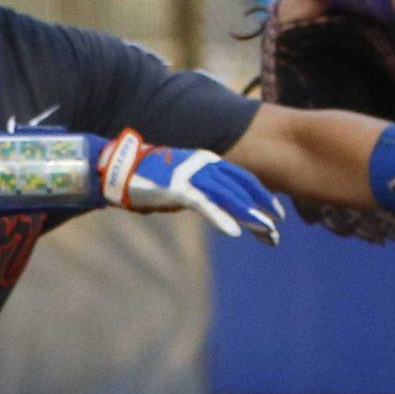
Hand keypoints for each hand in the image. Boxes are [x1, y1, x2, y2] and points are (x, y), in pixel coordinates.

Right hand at [97, 130, 282, 243]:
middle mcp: (204, 165)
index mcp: (207, 162)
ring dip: (249, 215)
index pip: (242, 179)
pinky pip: (205, 205)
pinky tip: (234, 232)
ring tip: (266, 231)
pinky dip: (221, 218)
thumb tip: (212, 207)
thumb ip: (199, 192)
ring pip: (229, 197)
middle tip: (277, 231)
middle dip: (261, 210)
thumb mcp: (179, 183)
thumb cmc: (146, 178)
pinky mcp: (178, 188)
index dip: (261, 196)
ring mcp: (192, 176)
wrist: (117, 169)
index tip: (277, 213)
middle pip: (241, 189)